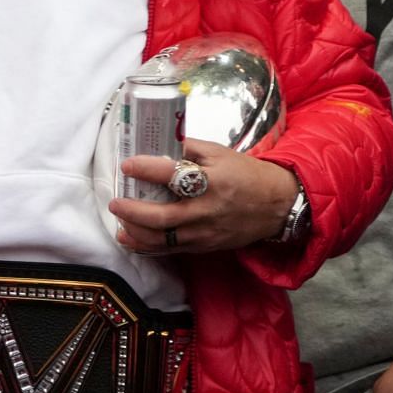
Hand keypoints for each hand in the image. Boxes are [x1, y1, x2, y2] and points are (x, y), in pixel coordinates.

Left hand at [110, 139, 299, 254]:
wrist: (277, 205)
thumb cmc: (246, 174)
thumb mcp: (219, 153)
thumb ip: (188, 147)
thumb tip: (156, 143)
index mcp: (211, 181)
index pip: (172, 175)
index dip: (146, 169)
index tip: (127, 165)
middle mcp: (206, 210)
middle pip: (162, 217)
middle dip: (132, 212)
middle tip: (114, 203)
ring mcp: (205, 232)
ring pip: (163, 239)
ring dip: (136, 234)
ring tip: (119, 225)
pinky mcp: (205, 246)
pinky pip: (172, 250)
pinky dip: (149, 248)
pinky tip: (133, 240)